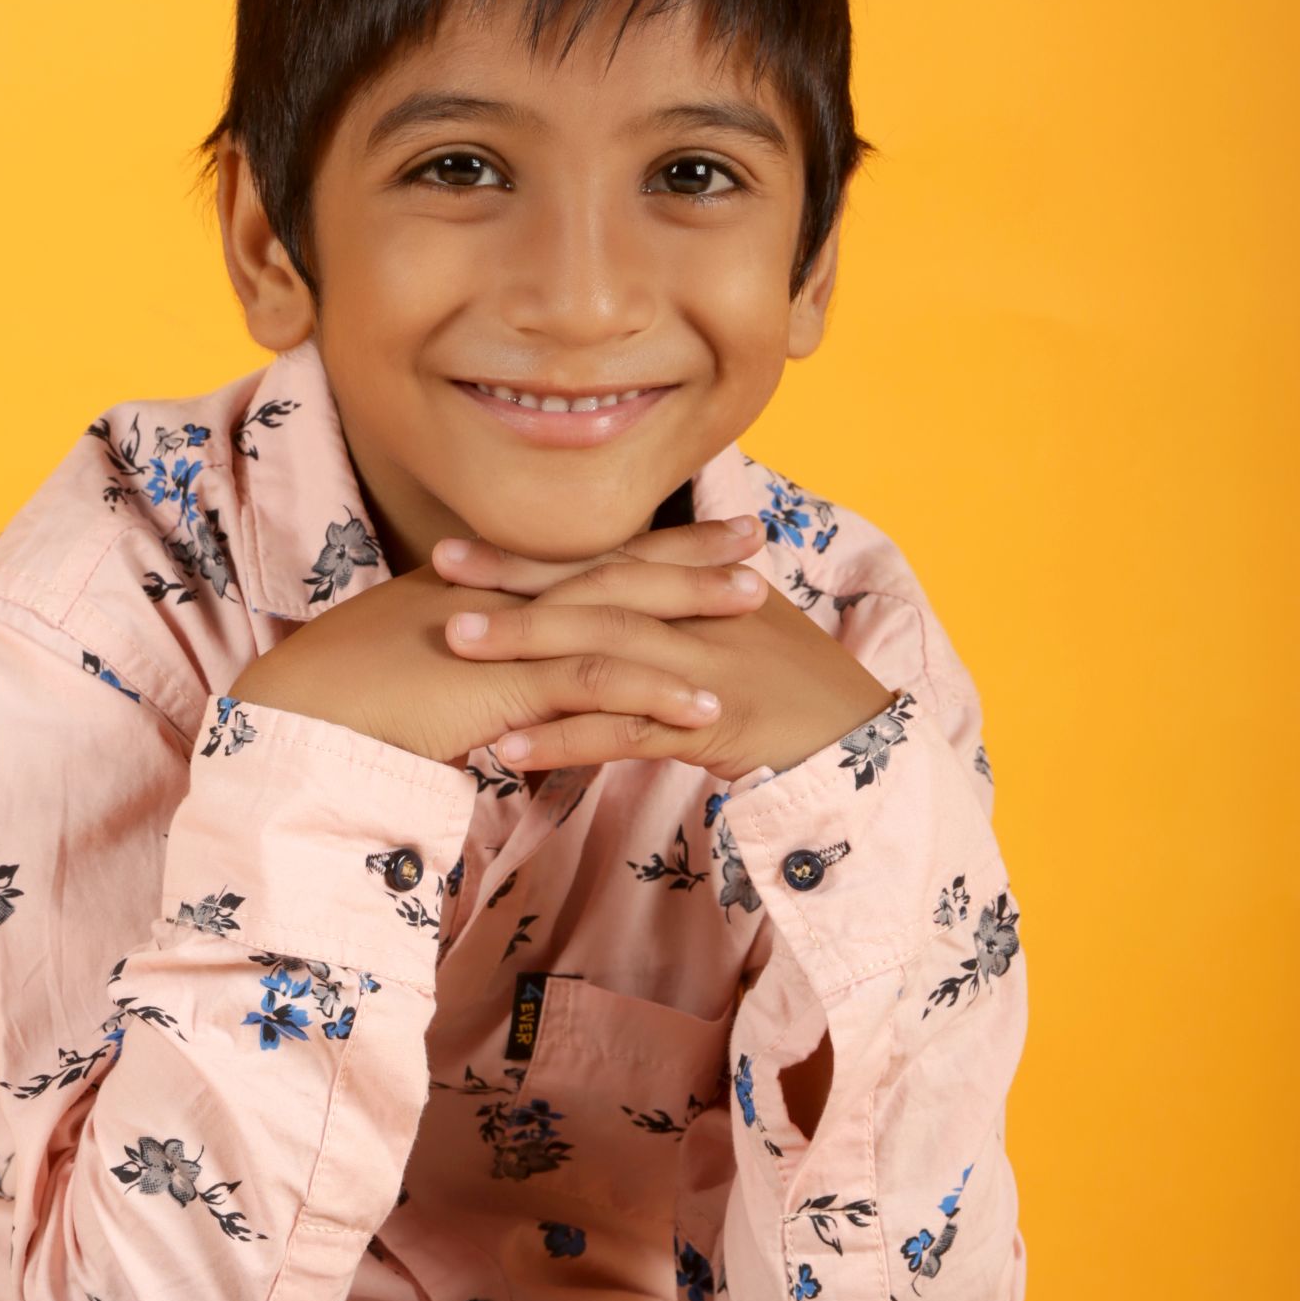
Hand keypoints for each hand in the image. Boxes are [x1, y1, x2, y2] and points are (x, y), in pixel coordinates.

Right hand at [230, 511, 767, 768]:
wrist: (295, 719)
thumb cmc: (339, 707)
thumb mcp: (413, 680)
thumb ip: (466, 681)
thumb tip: (501, 705)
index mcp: (480, 591)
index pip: (573, 559)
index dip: (636, 543)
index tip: (692, 529)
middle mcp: (498, 598)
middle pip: (608, 566)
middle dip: (687, 551)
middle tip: (753, 535)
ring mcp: (502, 636)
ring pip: (614, 612)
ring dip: (689, 609)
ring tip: (756, 605)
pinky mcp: (503, 684)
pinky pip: (591, 684)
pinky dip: (653, 695)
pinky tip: (705, 709)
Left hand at [430, 526, 896, 779]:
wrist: (863, 742)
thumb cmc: (792, 691)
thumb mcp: (736, 635)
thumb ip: (677, 613)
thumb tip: (615, 602)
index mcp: (701, 590)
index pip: (604, 562)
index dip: (532, 556)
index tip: (459, 548)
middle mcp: (700, 617)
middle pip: (595, 590)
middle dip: (514, 582)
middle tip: (437, 575)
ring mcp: (707, 668)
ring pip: (604, 651)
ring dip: (527, 651)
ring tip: (455, 650)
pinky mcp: (716, 724)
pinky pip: (627, 731)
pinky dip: (566, 740)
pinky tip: (510, 751)